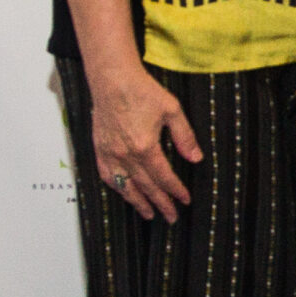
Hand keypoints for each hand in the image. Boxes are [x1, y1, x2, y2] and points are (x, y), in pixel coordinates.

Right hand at [89, 64, 203, 220]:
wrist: (112, 79)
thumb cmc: (142, 91)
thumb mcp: (172, 109)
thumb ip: (185, 136)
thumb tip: (195, 158)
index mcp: (145, 147)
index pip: (164, 177)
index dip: (176, 190)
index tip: (185, 200)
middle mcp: (125, 155)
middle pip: (146, 186)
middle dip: (161, 203)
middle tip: (171, 217)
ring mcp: (110, 153)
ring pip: (125, 186)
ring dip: (138, 202)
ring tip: (149, 214)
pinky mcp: (100, 149)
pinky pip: (107, 176)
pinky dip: (117, 188)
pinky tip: (125, 193)